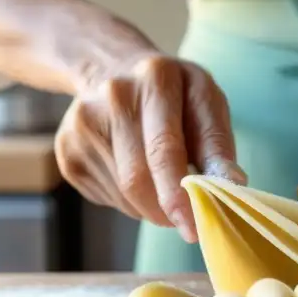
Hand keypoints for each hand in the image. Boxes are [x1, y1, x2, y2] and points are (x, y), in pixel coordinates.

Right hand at [54, 12, 244, 241]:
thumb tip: (232, 186)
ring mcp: (82, 123)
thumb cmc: (173, 94)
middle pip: (137, 178)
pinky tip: (135, 174)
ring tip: (162, 183)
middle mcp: (113, 96)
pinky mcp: (65, 149)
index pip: (164, 148)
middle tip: (186, 221)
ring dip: (150, 206)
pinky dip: (130, 201)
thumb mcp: (206, 103)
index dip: (178, 194)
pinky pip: (106, 197)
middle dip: (166, 210)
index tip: (192, 227)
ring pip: (122, 193)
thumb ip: (218, 144)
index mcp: (156, 78)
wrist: (112, 69)